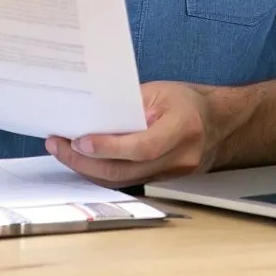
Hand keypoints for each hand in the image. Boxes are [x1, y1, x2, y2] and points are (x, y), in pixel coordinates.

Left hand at [46, 82, 218, 186]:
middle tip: (59, 146)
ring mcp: (172, 176)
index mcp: (183, 128)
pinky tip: (84, 161)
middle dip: (85, 161)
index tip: (78, 141)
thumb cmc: (186, 102)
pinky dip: (102, 173)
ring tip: (64, 152)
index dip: (108, 147)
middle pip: (125, 171)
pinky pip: (127, 183)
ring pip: (122, 181)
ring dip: (88, 169)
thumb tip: (90, 117)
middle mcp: (180, 158)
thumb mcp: (159, 92)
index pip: (142, 147)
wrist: (216, 123)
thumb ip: (128, 106)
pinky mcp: (162, 183)